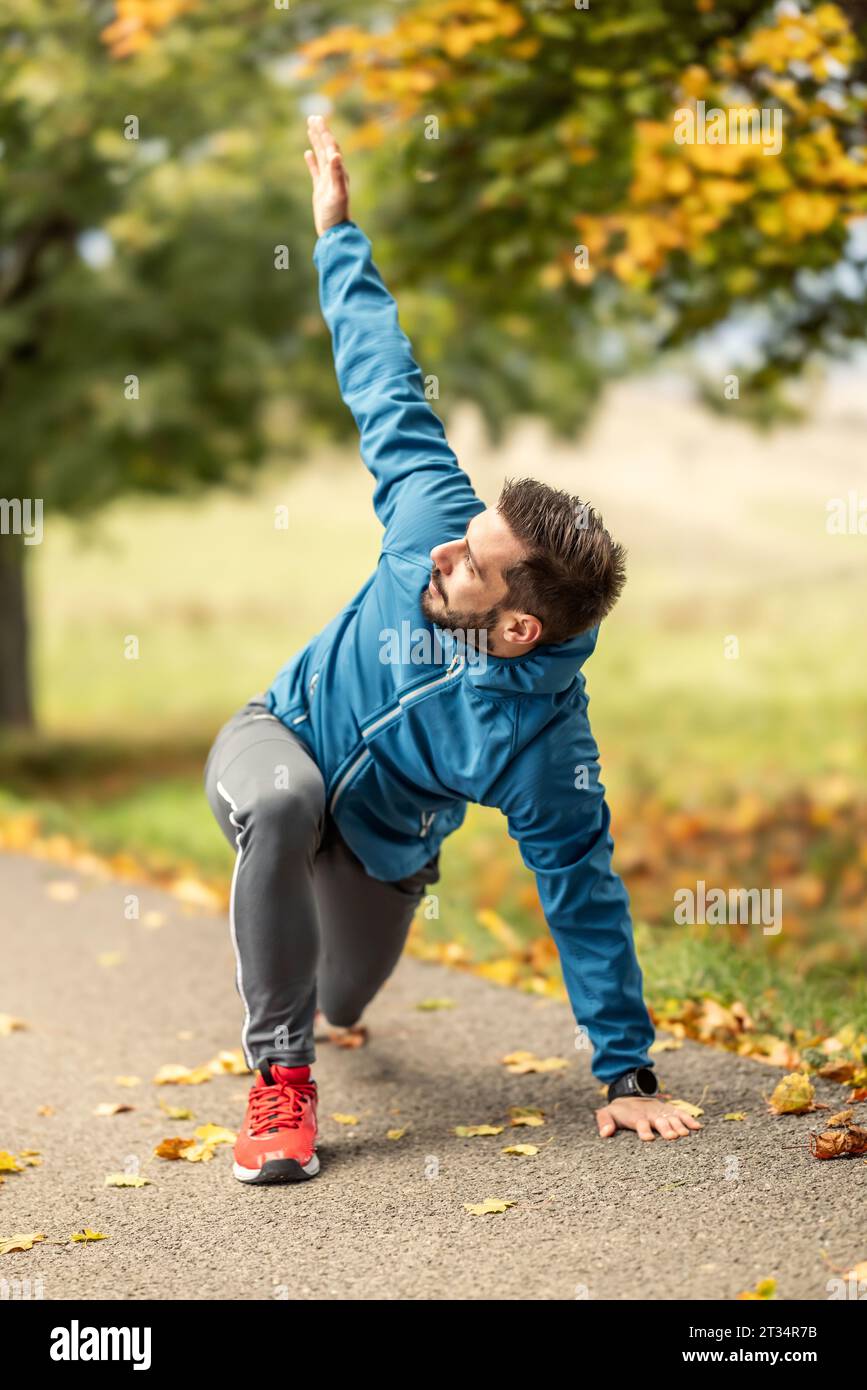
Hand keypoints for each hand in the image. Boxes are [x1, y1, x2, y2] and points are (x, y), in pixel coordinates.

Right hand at [304, 113, 349, 236]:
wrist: (334, 231)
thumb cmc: (337, 214)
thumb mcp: (337, 194)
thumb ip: (337, 174)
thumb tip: (336, 155)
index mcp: (339, 172)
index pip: (332, 148)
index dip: (325, 134)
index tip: (318, 120)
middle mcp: (334, 173)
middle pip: (326, 148)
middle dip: (320, 132)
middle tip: (313, 117)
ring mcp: (327, 180)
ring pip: (321, 156)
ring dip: (316, 141)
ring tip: (311, 127)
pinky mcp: (320, 188)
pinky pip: (315, 170)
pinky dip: (312, 160)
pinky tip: (308, 152)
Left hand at [596, 1096, 702, 1141]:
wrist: (631, 1095)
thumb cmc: (619, 1110)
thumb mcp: (607, 1113)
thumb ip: (604, 1121)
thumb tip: (604, 1134)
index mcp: (636, 1117)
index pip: (640, 1123)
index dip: (644, 1130)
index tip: (648, 1138)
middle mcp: (651, 1114)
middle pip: (659, 1121)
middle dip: (665, 1128)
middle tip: (672, 1137)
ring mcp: (661, 1112)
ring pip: (672, 1118)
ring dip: (678, 1125)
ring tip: (685, 1134)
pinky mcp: (669, 1110)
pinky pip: (680, 1114)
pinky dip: (689, 1119)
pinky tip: (698, 1127)